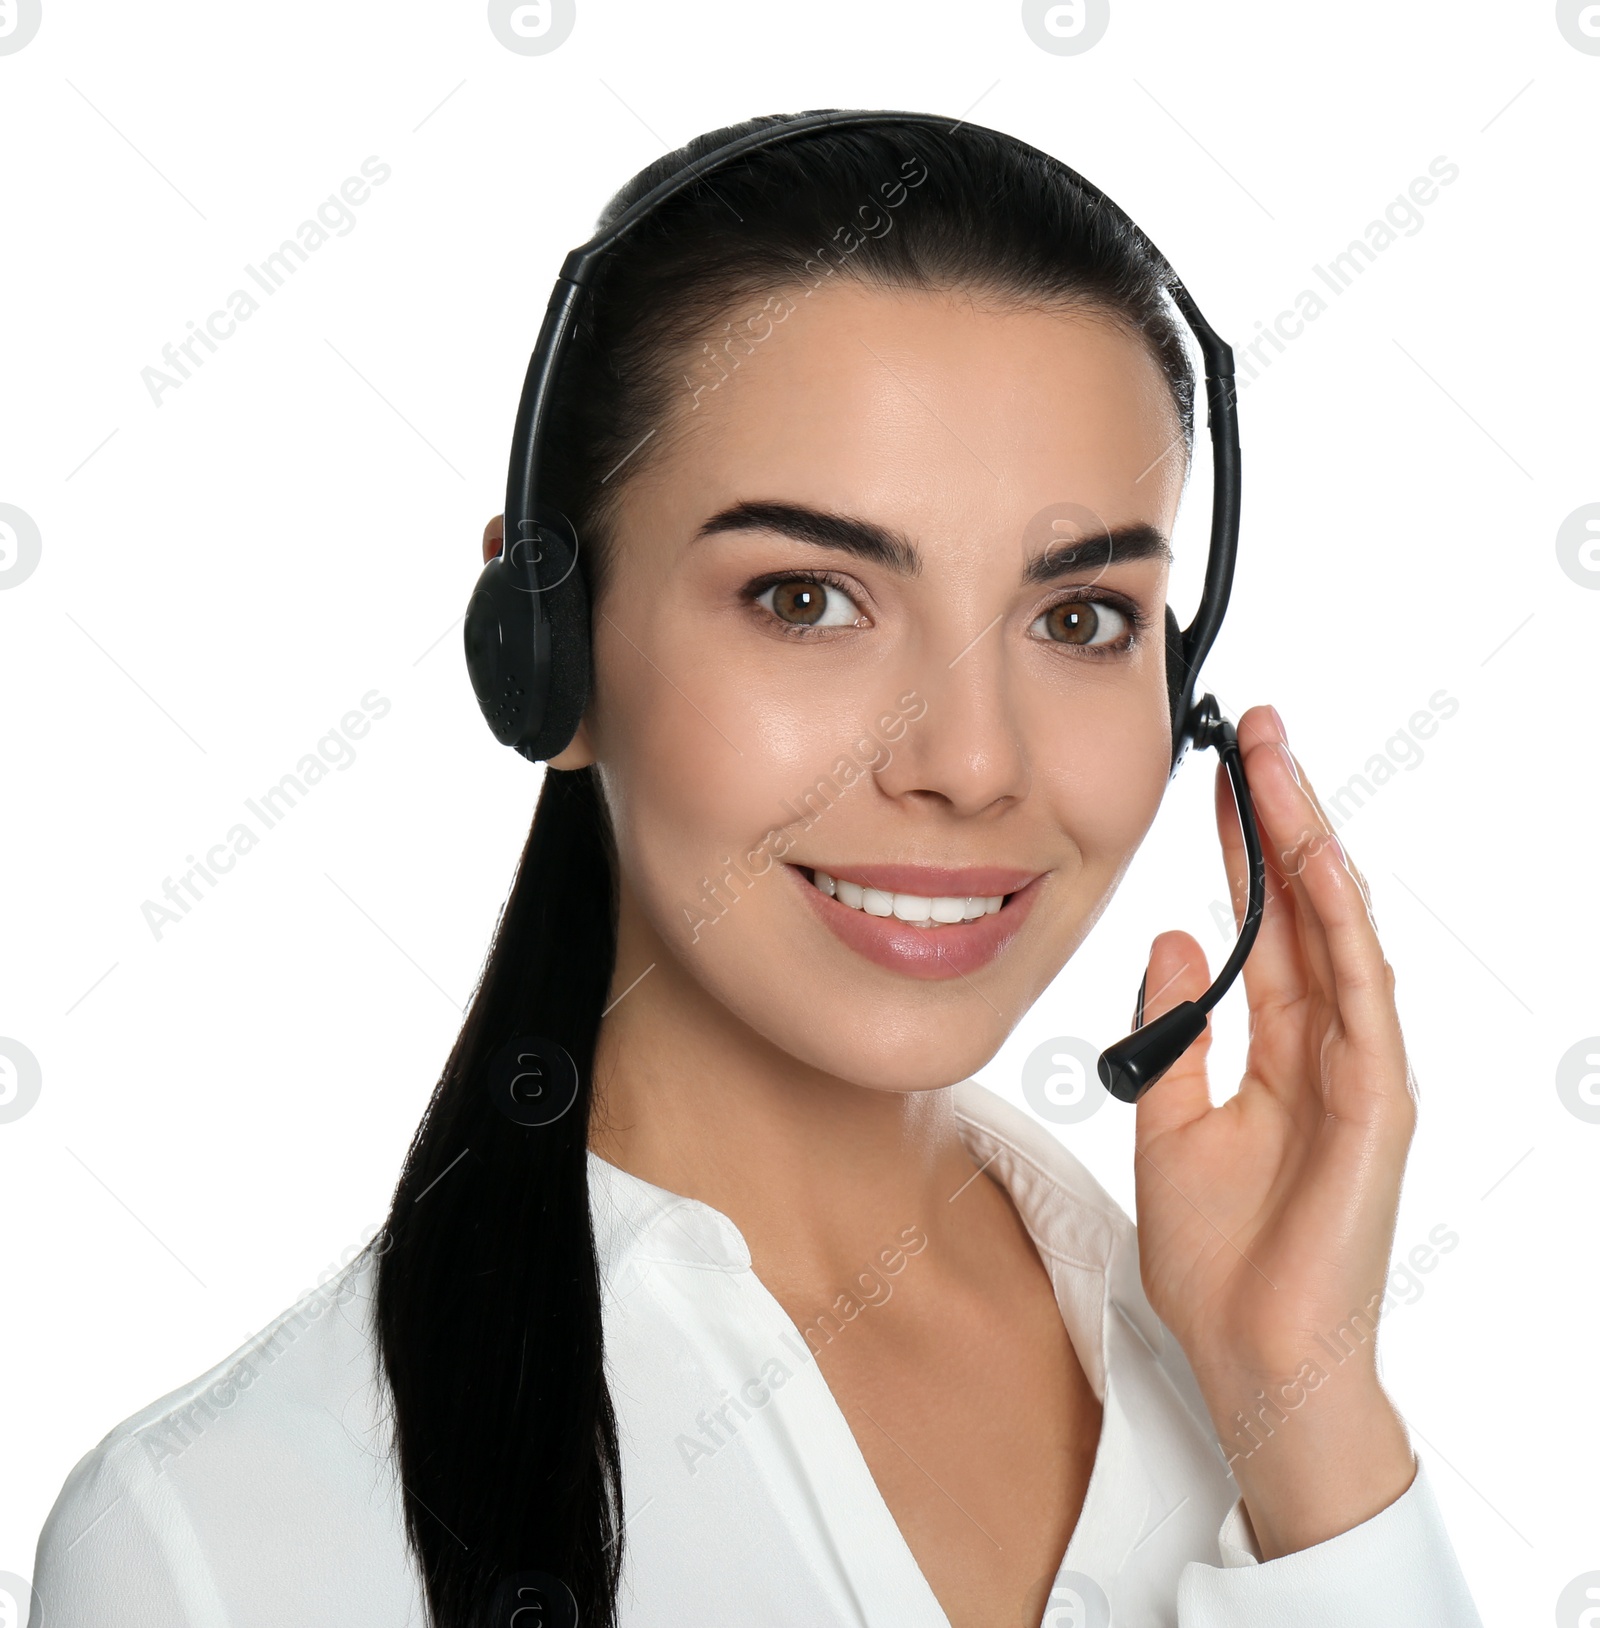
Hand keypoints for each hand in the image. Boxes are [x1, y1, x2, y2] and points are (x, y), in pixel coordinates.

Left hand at [1129, 704, 1417, 1558]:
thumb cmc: (1218, 1255)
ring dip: (1311, 848)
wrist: (1249, 1357)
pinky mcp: (1376, 1109)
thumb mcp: (1169, 1120)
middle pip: (1308, 910)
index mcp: (1278, 1048)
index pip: (1266, 923)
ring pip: (1340, 935)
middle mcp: (1326, 1047)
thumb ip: (1173, 1031)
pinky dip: (1344, 931)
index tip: (1220, 774)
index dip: (1244, 846)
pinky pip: (1363, 1003)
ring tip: (1280, 769)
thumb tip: (1172, 942)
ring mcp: (1359, 1073)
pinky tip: (1321, 870)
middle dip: (1282, 817)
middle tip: (1256, 731)